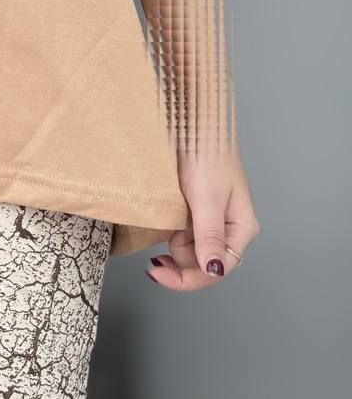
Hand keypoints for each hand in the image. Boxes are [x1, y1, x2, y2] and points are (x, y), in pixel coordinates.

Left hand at [145, 145, 259, 290]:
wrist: (198, 119)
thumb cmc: (207, 151)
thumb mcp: (206, 197)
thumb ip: (209, 235)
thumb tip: (214, 270)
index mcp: (241, 228)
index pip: (217, 270)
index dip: (187, 279)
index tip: (158, 274)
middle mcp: (232, 227)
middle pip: (204, 262)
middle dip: (180, 259)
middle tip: (160, 246)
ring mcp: (216, 217)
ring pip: (193, 248)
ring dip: (176, 242)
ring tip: (169, 218)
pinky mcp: (201, 207)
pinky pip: (187, 231)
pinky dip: (174, 230)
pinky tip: (168, 218)